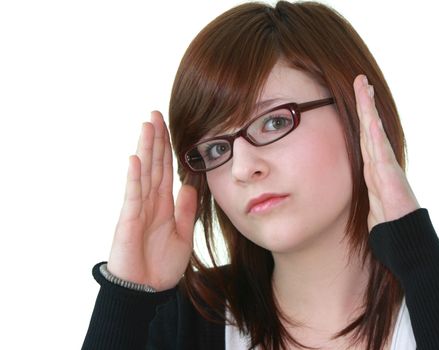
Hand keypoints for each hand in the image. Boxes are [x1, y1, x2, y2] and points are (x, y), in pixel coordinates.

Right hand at [107, 111, 196, 290]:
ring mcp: (138, 209)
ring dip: (145, 149)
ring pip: (144, 173)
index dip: (168, 148)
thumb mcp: (183, 234)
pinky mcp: (129, 221)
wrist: (148, 290)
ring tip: (147, 126)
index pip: (166, 170)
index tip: (170, 127)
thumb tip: (190, 184)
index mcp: (164, 204)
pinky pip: (133, 196)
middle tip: (156, 114)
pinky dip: (134, 177)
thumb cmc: (162, 265)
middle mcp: (150, 201)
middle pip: (154, 164)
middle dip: (156, 140)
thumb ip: (186, 209)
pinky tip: (135, 159)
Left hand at [354, 75, 419, 230]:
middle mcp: (379, 164)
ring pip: (374, 133)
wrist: (403, 240)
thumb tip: (353, 189)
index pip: (364, 137)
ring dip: (368, 109)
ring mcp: (386, 168)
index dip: (360, 116)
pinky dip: (375, 134)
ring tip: (363, 87)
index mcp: (373, 168)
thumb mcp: (368, 204)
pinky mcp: (390, 177)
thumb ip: (364, 192)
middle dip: (365, 103)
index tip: (357, 96)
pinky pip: (380, 152)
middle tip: (360, 80)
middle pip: (369, 128)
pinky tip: (370, 118)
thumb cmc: (387, 225)